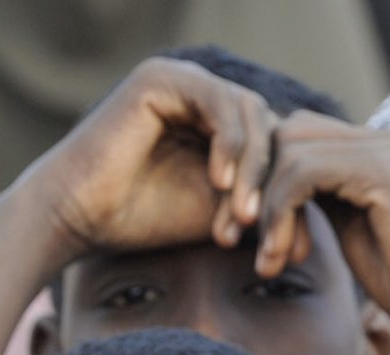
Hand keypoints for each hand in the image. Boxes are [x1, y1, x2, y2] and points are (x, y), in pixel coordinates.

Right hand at [9, 56, 276, 268]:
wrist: (76, 216)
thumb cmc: (137, 219)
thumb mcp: (214, 215)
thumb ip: (257, 208)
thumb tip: (312, 235)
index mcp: (214, 124)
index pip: (269, 146)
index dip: (280, 192)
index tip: (281, 242)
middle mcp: (201, 96)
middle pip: (265, 127)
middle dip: (268, 182)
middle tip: (258, 227)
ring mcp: (184, 82)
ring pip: (248, 114)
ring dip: (251, 168)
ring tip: (240, 213)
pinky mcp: (165, 77)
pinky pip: (219, 103)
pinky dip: (228, 144)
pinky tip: (220, 182)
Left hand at [254, 112, 389, 315]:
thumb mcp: (353, 233)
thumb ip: (323, 202)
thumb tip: (270, 193)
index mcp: (375, 151)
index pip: (299, 136)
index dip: (263, 181)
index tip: (250, 236)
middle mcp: (381, 140)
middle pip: (288, 133)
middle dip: (253, 188)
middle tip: (237, 240)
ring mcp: (384, 150)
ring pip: (289, 152)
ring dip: (265, 211)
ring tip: (270, 263)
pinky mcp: (380, 171)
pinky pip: (302, 174)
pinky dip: (280, 216)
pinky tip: (286, 258)